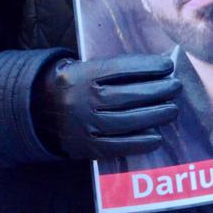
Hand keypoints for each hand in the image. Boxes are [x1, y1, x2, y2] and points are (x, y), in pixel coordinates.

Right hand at [31, 55, 181, 160]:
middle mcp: (83, 101)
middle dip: (157, 91)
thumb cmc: (71, 83)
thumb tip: (153, 68)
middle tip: (176, 87)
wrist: (36, 110)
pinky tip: (157, 136)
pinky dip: (140, 142)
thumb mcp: (83, 67)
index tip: (167, 65)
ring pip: (127, 121)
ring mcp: (85, 126)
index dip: (147, 66)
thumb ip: (112, 68)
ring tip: (172, 109)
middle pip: (128, 96)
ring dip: (155, 115)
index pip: (121, 69)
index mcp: (82, 75)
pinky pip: (118, 146)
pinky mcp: (87, 147)